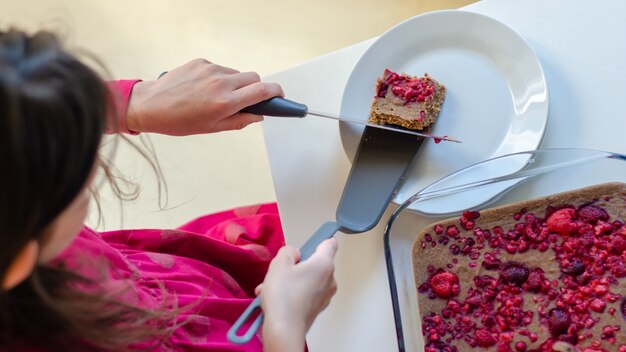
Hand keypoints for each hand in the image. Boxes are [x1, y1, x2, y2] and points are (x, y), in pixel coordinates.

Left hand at [125, 59, 283, 134]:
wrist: (150, 105)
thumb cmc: (178, 121)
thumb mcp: (212, 128)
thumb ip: (239, 121)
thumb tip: (257, 115)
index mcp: (226, 103)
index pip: (263, 91)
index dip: (276, 92)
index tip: (280, 95)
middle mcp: (221, 83)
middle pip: (254, 78)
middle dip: (255, 88)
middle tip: (246, 100)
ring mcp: (211, 70)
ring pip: (236, 74)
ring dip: (234, 84)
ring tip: (216, 97)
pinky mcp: (201, 62)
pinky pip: (219, 69)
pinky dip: (218, 78)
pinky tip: (203, 89)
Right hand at [257, 238, 337, 351]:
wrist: (284, 329)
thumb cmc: (284, 296)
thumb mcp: (279, 263)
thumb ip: (288, 251)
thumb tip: (295, 254)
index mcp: (324, 264)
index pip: (330, 243)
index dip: (320, 239)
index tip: (312, 240)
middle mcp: (330, 279)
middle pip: (315, 263)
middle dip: (297, 265)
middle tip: (281, 270)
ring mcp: (325, 295)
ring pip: (308, 280)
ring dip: (291, 281)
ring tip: (271, 288)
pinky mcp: (317, 308)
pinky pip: (305, 294)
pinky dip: (293, 293)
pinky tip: (276, 299)